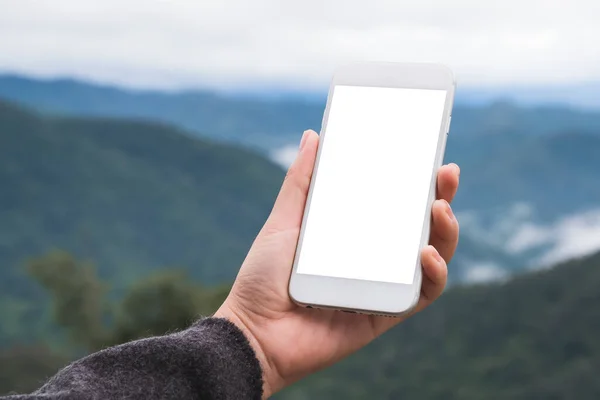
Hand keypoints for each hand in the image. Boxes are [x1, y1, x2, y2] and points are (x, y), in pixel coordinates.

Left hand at [216, 130, 459, 397]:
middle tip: (446, 174)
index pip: (392, 203)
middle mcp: (372, 258)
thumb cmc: (263, 277)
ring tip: (439, 209)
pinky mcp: (386, 314)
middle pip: (419, 227)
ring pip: (431, 257)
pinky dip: (434, 274)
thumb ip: (301, 181)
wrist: (254, 332)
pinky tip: (426, 254)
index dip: (415, 181)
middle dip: (440, 198)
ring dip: (445, 232)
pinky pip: (423, 294)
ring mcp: (381, 285)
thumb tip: (314, 135)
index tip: (429, 154)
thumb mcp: (283, 221)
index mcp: (352, 234)